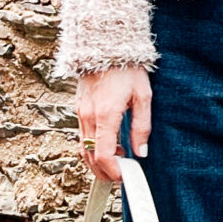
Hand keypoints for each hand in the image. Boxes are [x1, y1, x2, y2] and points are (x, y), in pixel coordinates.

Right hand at [76, 64, 151, 181]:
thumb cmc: (127, 68)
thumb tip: (141, 151)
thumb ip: (142, 126)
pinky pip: (82, 135)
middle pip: (90, 156)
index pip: (104, 155)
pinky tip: (108, 146)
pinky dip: (92, 147)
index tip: (125, 176)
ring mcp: (81, 112)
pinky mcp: (79, 108)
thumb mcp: (143, 96)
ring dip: (97, 161)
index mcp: (105, 114)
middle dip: (103, 172)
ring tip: (117, 162)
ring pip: (83, 147)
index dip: (113, 171)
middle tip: (121, 176)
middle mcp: (88, 116)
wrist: (105, 44)